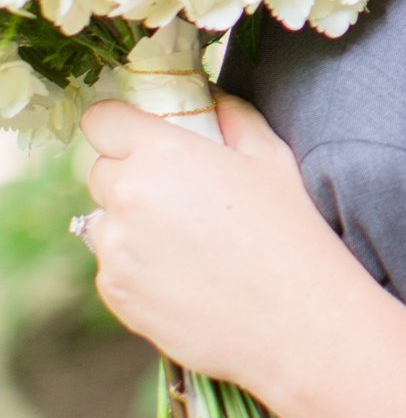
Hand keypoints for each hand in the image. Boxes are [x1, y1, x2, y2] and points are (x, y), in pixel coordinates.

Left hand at [79, 91, 344, 399]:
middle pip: (99, 171)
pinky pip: (111, 268)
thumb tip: (208, 98)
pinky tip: (183, 276)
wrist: (294, 320)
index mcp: (162, 154)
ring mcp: (116, 250)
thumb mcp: (270, 157)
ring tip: (184, 244)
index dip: (119, 126)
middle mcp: (127, 198)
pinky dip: (135, 268)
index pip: (102, 121)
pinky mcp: (115, 294)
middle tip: (176, 196)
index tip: (138, 138)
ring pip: (102, 223)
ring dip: (128, 225)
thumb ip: (231, 115)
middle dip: (128, 176)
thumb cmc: (289, 232)